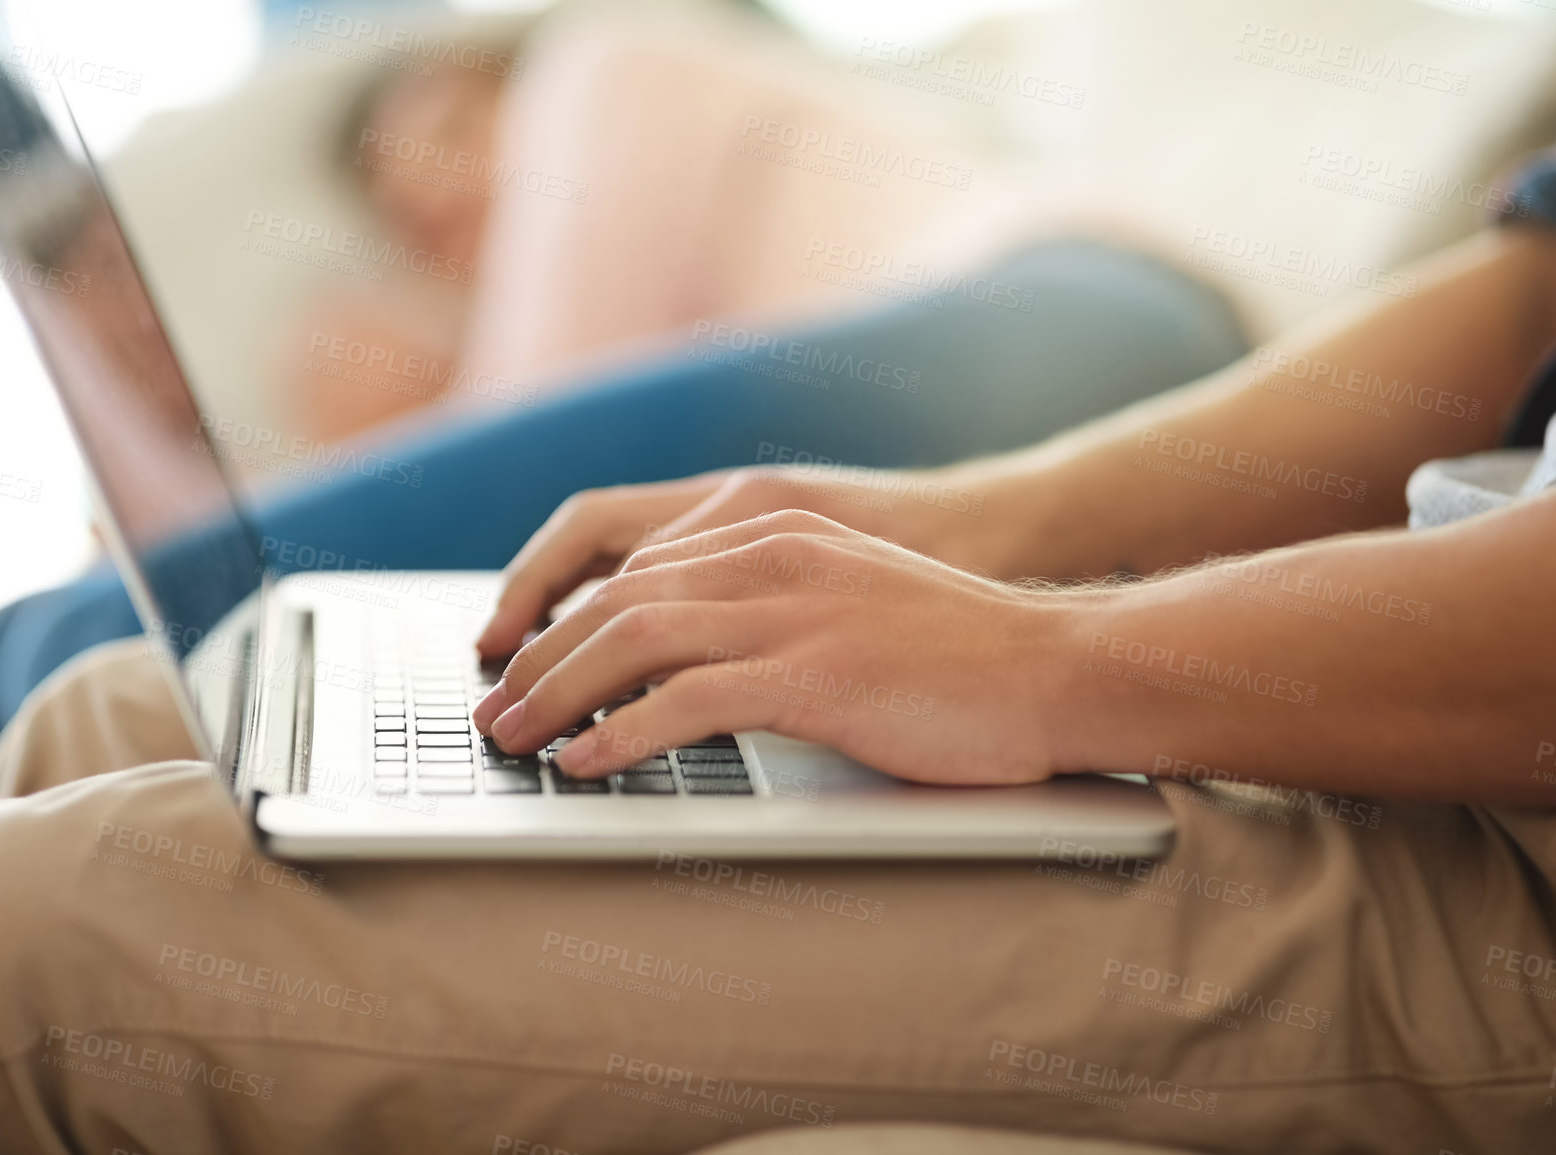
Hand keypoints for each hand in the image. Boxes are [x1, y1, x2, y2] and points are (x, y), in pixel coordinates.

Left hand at [470, 511, 1070, 785]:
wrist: (1060, 666)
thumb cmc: (962, 653)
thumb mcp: (850, 602)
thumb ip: (771, 609)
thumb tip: (689, 665)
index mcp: (775, 533)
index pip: (633, 566)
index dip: (561, 618)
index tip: (521, 664)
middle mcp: (772, 556)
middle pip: (615, 599)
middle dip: (538, 660)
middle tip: (495, 715)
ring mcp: (793, 610)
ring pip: (632, 640)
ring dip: (557, 694)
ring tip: (515, 743)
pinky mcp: (816, 672)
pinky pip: (687, 700)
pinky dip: (622, 733)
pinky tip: (587, 764)